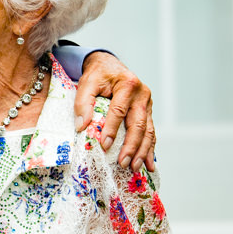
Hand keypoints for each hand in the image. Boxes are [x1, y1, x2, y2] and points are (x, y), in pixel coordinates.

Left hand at [74, 51, 154, 171]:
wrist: (110, 66)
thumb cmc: (98, 75)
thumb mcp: (87, 83)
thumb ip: (83, 102)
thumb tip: (82, 126)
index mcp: (127, 85)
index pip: (119, 110)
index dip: (112, 128)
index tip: (105, 145)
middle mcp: (142, 94)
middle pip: (138, 124)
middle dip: (131, 146)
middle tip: (123, 163)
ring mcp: (148, 104)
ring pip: (148, 131)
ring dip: (142, 151)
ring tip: (135, 168)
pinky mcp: (148, 112)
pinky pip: (151, 132)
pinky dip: (149, 149)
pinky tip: (148, 163)